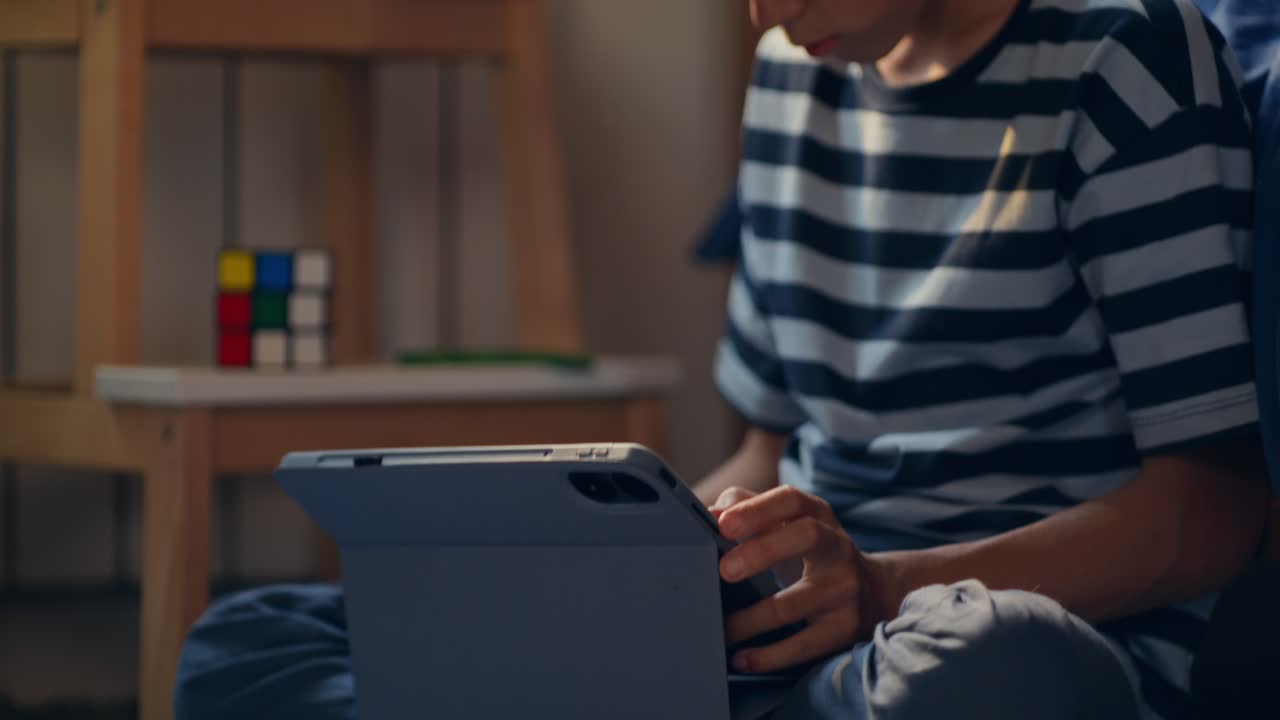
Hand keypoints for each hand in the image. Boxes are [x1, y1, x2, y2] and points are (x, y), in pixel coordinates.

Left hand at [710, 485, 891, 672]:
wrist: (873, 593)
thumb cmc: (811, 553)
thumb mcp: (789, 524)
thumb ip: (748, 510)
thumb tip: (710, 516)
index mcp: (818, 515)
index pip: (790, 500)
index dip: (756, 509)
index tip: (722, 524)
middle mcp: (837, 547)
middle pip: (805, 536)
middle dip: (761, 551)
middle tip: (724, 570)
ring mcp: (845, 588)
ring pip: (794, 603)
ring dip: (750, 619)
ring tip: (720, 627)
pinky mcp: (845, 627)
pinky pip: (803, 645)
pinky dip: (767, 655)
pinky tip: (741, 657)